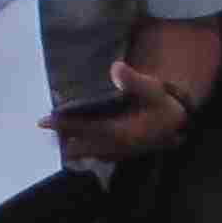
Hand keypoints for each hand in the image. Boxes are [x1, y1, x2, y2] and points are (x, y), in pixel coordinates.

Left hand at [48, 58, 194, 162]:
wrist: (178, 120)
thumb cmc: (162, 102)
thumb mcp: (152, 88)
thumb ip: (134, 80)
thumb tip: (116, 68)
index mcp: (121, 132)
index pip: (85, 128)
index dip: (64, 124)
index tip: (43, 121)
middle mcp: (118, 146)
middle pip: (84, 143)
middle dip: (65, 137)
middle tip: (45, 128)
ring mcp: (121, 152)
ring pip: (92, 152)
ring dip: (76, 146)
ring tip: (59, 139)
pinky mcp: (125, 153)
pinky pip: (101, 155)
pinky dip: (89, 150)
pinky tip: (79, 147)